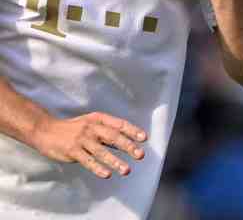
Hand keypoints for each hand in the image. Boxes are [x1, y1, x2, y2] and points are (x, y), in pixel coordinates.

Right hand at [31, 112, 146, 178]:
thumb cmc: (74, 128)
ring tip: (126, 170)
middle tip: (140, 155)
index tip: (144, 138)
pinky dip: (97, 168)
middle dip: (128, 146)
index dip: (132, 130)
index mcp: (98, 119)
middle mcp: (91, 128)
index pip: (119, 124)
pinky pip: (87, 161)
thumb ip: (108, 132)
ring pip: (101, 151)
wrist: (46, 130)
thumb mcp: (92, 123)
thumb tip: (130, 142)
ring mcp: (81, 140)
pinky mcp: (72, 151)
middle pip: (112, 137)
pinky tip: (107, 174)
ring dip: (115, 161)